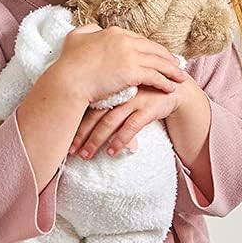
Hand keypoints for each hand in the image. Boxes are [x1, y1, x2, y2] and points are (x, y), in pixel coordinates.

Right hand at [53, 25, 186, 104]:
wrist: (68, 81)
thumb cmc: (69, 64)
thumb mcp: (75, 38)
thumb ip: (87, 31)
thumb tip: (95, 29)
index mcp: (114, 32)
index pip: (140, 39)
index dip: (151, 48)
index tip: (159, 54)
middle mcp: (125, 40)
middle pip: (153, 49)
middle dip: (167, 57)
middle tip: (177, 64)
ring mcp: (130, 55)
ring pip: (158, 62)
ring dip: (172, 70)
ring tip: (180, 77)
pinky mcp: (133, 72)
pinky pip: (156, 76)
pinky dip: (166, 82)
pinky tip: (172, 88)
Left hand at [68, 84, 186, 158]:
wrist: (175, 88)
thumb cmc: (145, 93)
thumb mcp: (125, 94)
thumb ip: (108, 104)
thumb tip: (85, 122)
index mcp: (111, 87)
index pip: (88, 107)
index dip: (76, 124)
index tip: (66, 140)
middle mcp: (120, 93)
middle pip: (95, 116)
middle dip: (82, 136)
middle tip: (71, 152)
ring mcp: (134, 100)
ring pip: (110, 122)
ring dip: (96, 141)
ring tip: (86, 155)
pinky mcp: (148, 109)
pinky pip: (131, 127)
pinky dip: (120, 140)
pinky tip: (112, 152)